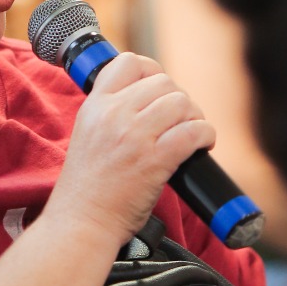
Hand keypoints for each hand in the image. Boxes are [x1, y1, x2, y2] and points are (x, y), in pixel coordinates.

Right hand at [47, 52, 214, 246]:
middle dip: (178, 99)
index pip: (128, 62)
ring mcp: (134, 136)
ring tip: (192, 133)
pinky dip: (205, 135)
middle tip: (180, 120)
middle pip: (163, 82)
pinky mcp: (155, 160)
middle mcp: (114, 114)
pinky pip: (193, 132)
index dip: (151, 71)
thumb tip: (147, 101)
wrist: (82, 222)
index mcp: (95, 105)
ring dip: (194, 116)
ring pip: (181, 103)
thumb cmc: (86, 187)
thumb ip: (110, 114)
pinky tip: (202, 145)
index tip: (159, 90)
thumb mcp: (87, 135)